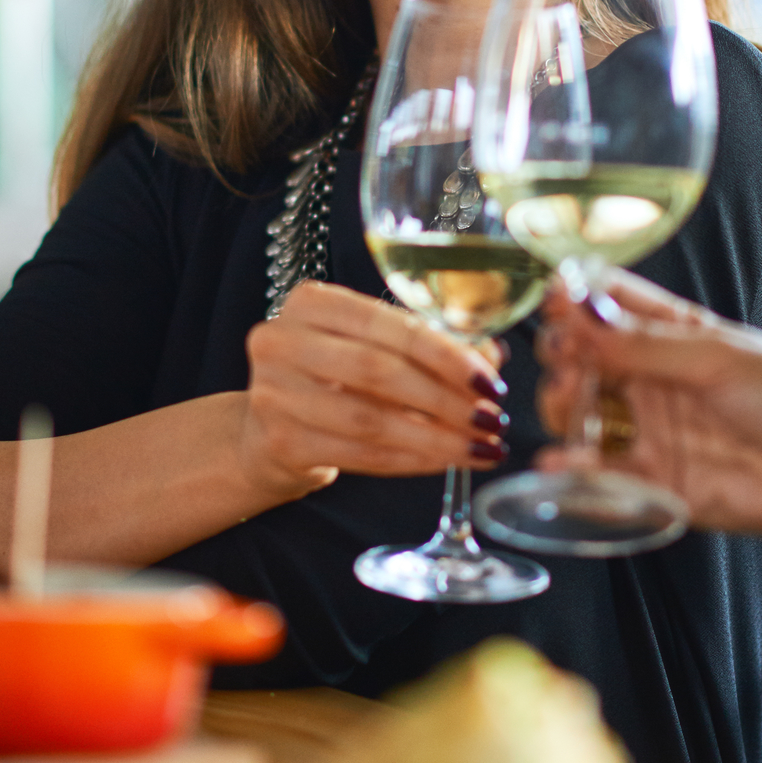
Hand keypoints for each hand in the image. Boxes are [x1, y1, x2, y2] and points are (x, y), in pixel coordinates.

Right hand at [241, 280, 509, 496]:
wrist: (268, 426)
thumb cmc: (332, 377)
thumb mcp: (373, 346)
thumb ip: (429, 345)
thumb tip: (493, 357)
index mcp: (311, 302)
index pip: (388, 324)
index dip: (445, 355)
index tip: (490, 381)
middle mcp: (282, 341)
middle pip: (378, 371)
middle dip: (445, 399)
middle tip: (492, 419)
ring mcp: (274, 393)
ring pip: (370, 420)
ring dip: (435, 437)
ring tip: (478, 448)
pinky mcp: (280, 442)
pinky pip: (359, 455)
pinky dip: (410, 459)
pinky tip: (444, 461)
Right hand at [534, 270, 761, 554]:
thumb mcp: (717, 356)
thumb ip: (643, 343)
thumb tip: (581, 315)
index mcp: (674, 333)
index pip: (611, 304)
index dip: (578, 298)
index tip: (556, 299)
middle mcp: (654, 379)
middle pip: (585, 360)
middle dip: (563, 355)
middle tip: (563, 356)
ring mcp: (651, 430)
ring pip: (582, 416)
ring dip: (562, 407)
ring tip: (566, 403)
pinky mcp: (654, 483)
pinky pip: (602, 477)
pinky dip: (574, 470)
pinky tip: (562, 462)